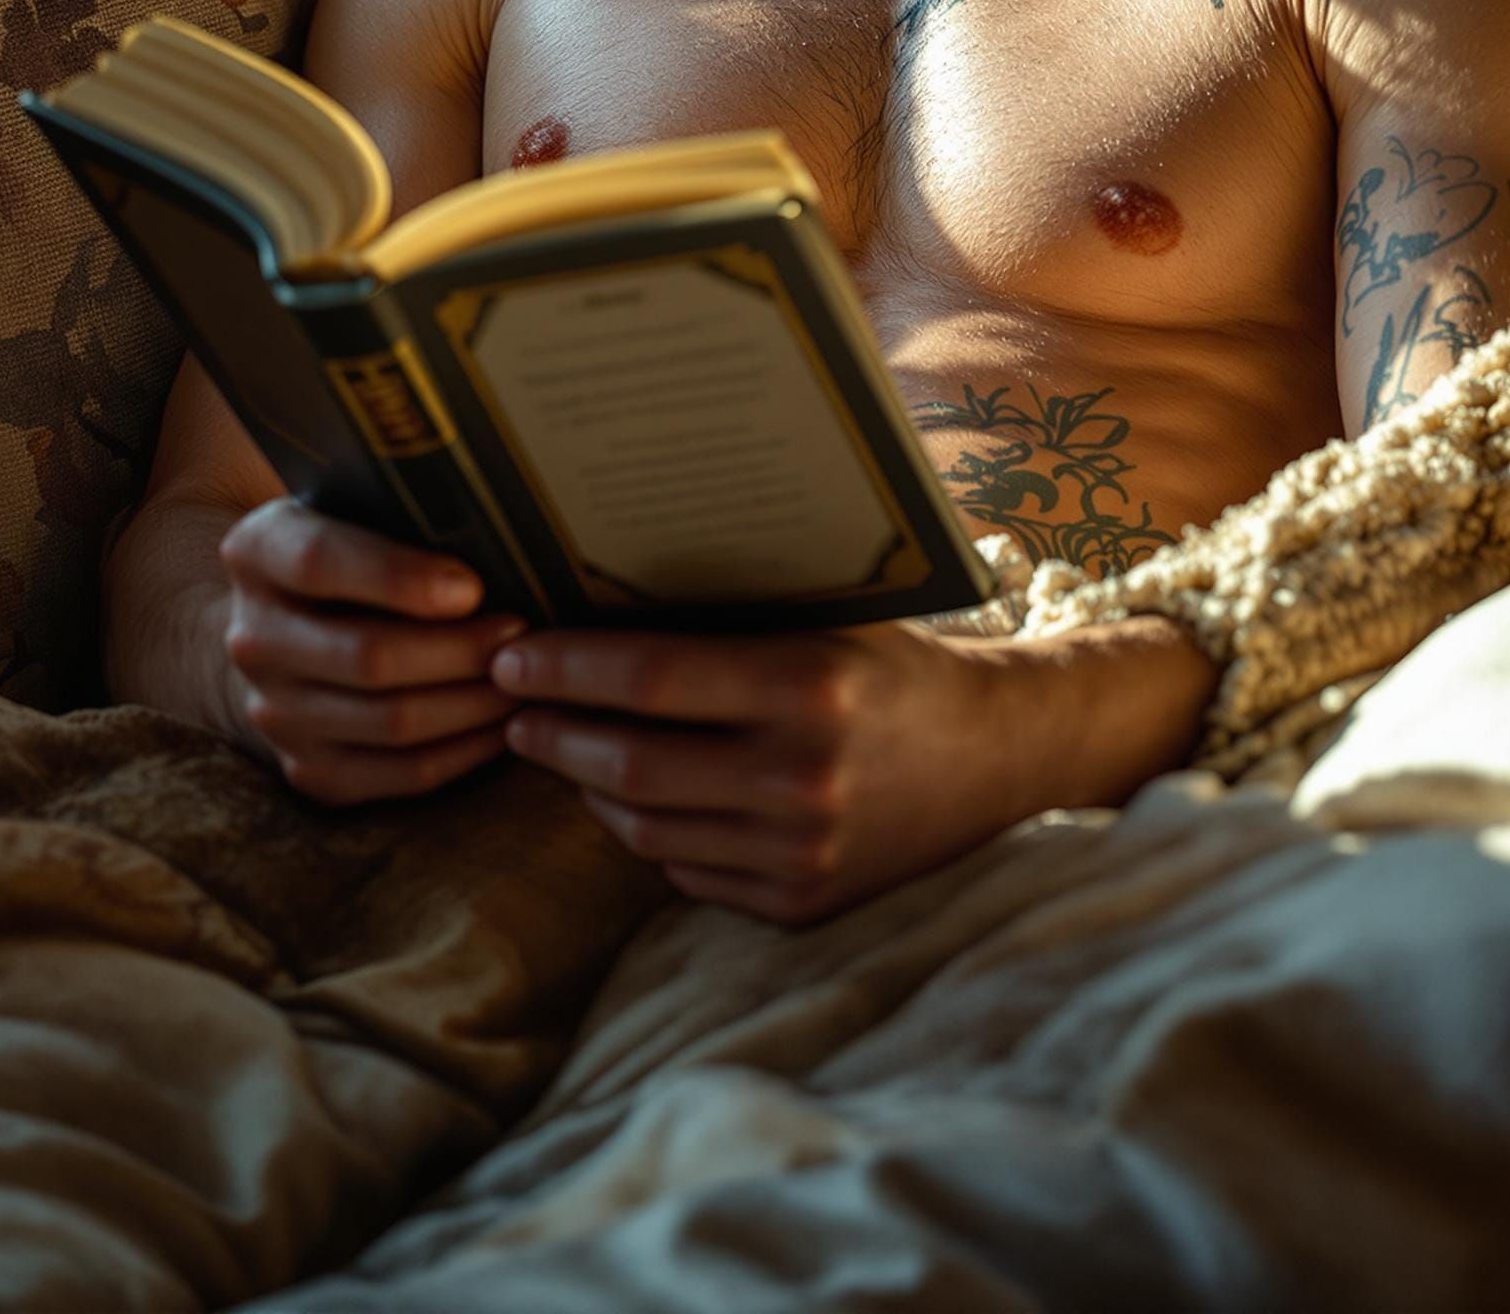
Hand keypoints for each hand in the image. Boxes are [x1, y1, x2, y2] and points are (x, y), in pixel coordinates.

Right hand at [220, 498, 524, 804]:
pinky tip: (504, 724)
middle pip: (367, 657)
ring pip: (391, 722)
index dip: (397, 578)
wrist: (286, 625)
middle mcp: (253, 638)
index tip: (471, 587)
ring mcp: (275, 712)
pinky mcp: (310, 769)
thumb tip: (498, 538)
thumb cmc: (351, 550)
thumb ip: (401, 515)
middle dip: (460, 649)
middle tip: (522, 635)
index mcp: (258, 552)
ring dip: (472, 703)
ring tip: (524, 677)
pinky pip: (400, 775)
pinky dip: (464, 752)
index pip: (318, 562)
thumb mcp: (354, 508)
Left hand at [491, 619, 1034, 923]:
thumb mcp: (824, 622)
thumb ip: (728, 623)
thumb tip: (597, 606)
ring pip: (647, 827)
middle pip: (631, 763)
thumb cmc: (895, 668)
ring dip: (588, 787)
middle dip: (553, 733)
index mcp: (807, 686)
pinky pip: (686, 872)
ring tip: (562, 747)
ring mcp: (802, 852)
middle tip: (510, 707)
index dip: (566, 668)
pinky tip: (632, 798)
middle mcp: (803, 776)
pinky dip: (647, 833)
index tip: (511, 657)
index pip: (651, 678)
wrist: (998, 758)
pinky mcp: (802, 904)